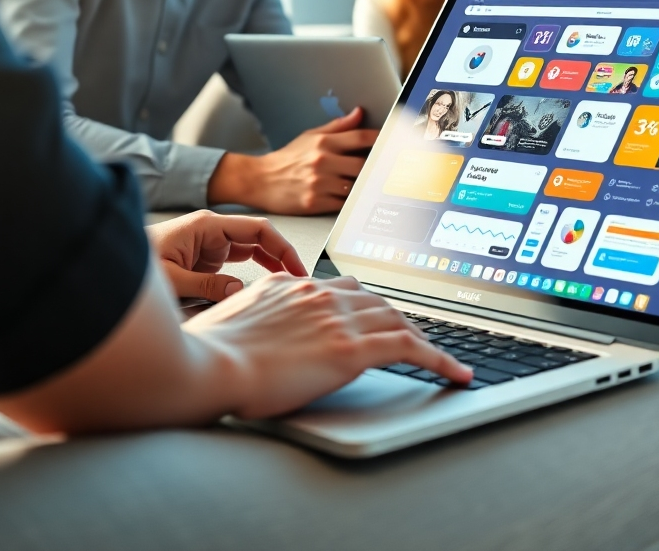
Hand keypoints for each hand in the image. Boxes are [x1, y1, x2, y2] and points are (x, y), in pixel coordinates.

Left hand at [147, 210, 305, 300]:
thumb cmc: (134, 267)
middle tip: (297, 279)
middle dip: (281, 257)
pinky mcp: (204, 259)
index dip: (282, 247)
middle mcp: (211, 232)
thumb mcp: (171, 280)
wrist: (110, 267)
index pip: (258, 229)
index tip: (296, 268)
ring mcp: (209, 245)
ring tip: (284, 284)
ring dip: (268, 265)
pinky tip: (260, 285)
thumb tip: (237, 290)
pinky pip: (236, 263)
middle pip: (258, 238)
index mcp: (207, 226)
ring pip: (250, 250)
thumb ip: (206, 286)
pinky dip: (251, 273)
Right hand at [184, 274, 472, 417]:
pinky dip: (439, 358)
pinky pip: (409, 348)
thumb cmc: (205, 351)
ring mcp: (337, 319)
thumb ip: (256, 315)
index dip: (366, 303)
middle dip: (398, 318)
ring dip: (422, 337)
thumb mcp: (230, 319)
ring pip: (397, 318)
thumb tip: (259, 328)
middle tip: (415, 336)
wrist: (204, 365)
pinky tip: (454, 372)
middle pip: (375, 300)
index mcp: (291, 286)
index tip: (376, 314)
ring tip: (439, 356)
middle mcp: (319, 295)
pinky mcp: (349, 349)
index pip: (343, 288)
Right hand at [207, 107, 378, 214]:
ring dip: (361, 185)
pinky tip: (350, 196)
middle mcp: (322, 161)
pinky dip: (349, 200)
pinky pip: (343, 203)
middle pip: (363, 164)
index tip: (391, 142)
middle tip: (381, 168)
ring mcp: (318, 183)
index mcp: (323, 142)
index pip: (360, 138)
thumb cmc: (287, 158)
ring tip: (365, 183)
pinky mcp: (314, 202)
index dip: (380, 140)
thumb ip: (338, 127)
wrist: (259, 180)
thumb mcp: (310, 136)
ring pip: (355, 185)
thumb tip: (359, 113)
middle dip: (372, 167)